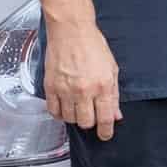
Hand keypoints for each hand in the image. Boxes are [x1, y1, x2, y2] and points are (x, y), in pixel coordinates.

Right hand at [43, 18, 121, 140]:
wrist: (71, 31)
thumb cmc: (93, 46)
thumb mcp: (111, 69)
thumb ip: (113, 95)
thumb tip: (115, 114)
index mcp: (102, 86)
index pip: (104, 118)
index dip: (106, 131)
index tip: (105, 135)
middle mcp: (83, 90)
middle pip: (86, 122)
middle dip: (90, 123)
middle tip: (91, 115)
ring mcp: (65, 90)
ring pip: (69, 119)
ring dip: (75, 117)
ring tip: (78, 107)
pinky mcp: (50, 87)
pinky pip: (53, 111)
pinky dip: (59, 113)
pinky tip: (64, 107)